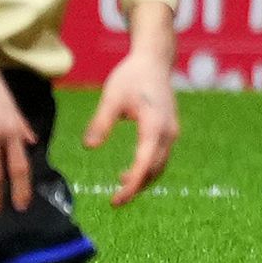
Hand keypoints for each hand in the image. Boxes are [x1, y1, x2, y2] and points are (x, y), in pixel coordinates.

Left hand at [84, 41, 182, 205]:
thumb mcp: (112, 97)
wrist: (154, 61)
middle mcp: (168, 132)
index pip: (145, 163)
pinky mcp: (169, 130)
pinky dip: (147, 169)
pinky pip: (160, 157)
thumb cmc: (132, 76)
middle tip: (114, 201)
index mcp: (154, 125)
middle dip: (137, 188)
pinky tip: (129, 174)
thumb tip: (90, 147)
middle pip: (155, 169)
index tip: (116, 198)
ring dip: (143, 180)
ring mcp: (171, 131)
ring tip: (120, 189)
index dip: (132, 184)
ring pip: (160, 166)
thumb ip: (101, 122)